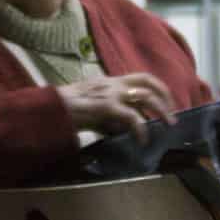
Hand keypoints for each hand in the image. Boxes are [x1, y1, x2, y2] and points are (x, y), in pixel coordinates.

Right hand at [58, 73, 175, 138]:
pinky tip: (143, 140)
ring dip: (161, 111)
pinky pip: (132, 117)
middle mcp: (112, 83)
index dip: (157, 88)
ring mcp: (110, 93)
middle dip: (165, 97)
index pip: (139, 78)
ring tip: (168, 125)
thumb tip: (123, 130)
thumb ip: (108, 117)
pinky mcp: (106, 106)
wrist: (47, 110)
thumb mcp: (90, 110)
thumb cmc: (63, 110)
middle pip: (148, 82)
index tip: (166, 102)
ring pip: (146, 96)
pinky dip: (142, 129)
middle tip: (172, 116)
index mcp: (107, 82)